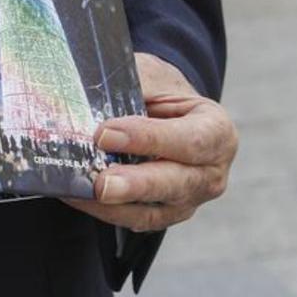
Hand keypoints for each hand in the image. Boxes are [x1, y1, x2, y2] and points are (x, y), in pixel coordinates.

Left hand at [66, 53, 236, 234]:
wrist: (169, 112)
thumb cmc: (163, 90)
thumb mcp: (155, 76)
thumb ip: (134, 87)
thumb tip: (93, 98)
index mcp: (217, 130)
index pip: (189, 140)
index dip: (149, 139)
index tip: (106, 133)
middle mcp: (211, 172)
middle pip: (175, 183)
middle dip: (135, 184)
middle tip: (102, 184)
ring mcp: (191, 199)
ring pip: (155, 210)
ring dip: (116, 206)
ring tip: (84, 194)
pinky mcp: (166, 215)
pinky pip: (138, 220)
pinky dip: (107, 212)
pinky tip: (80, 197)